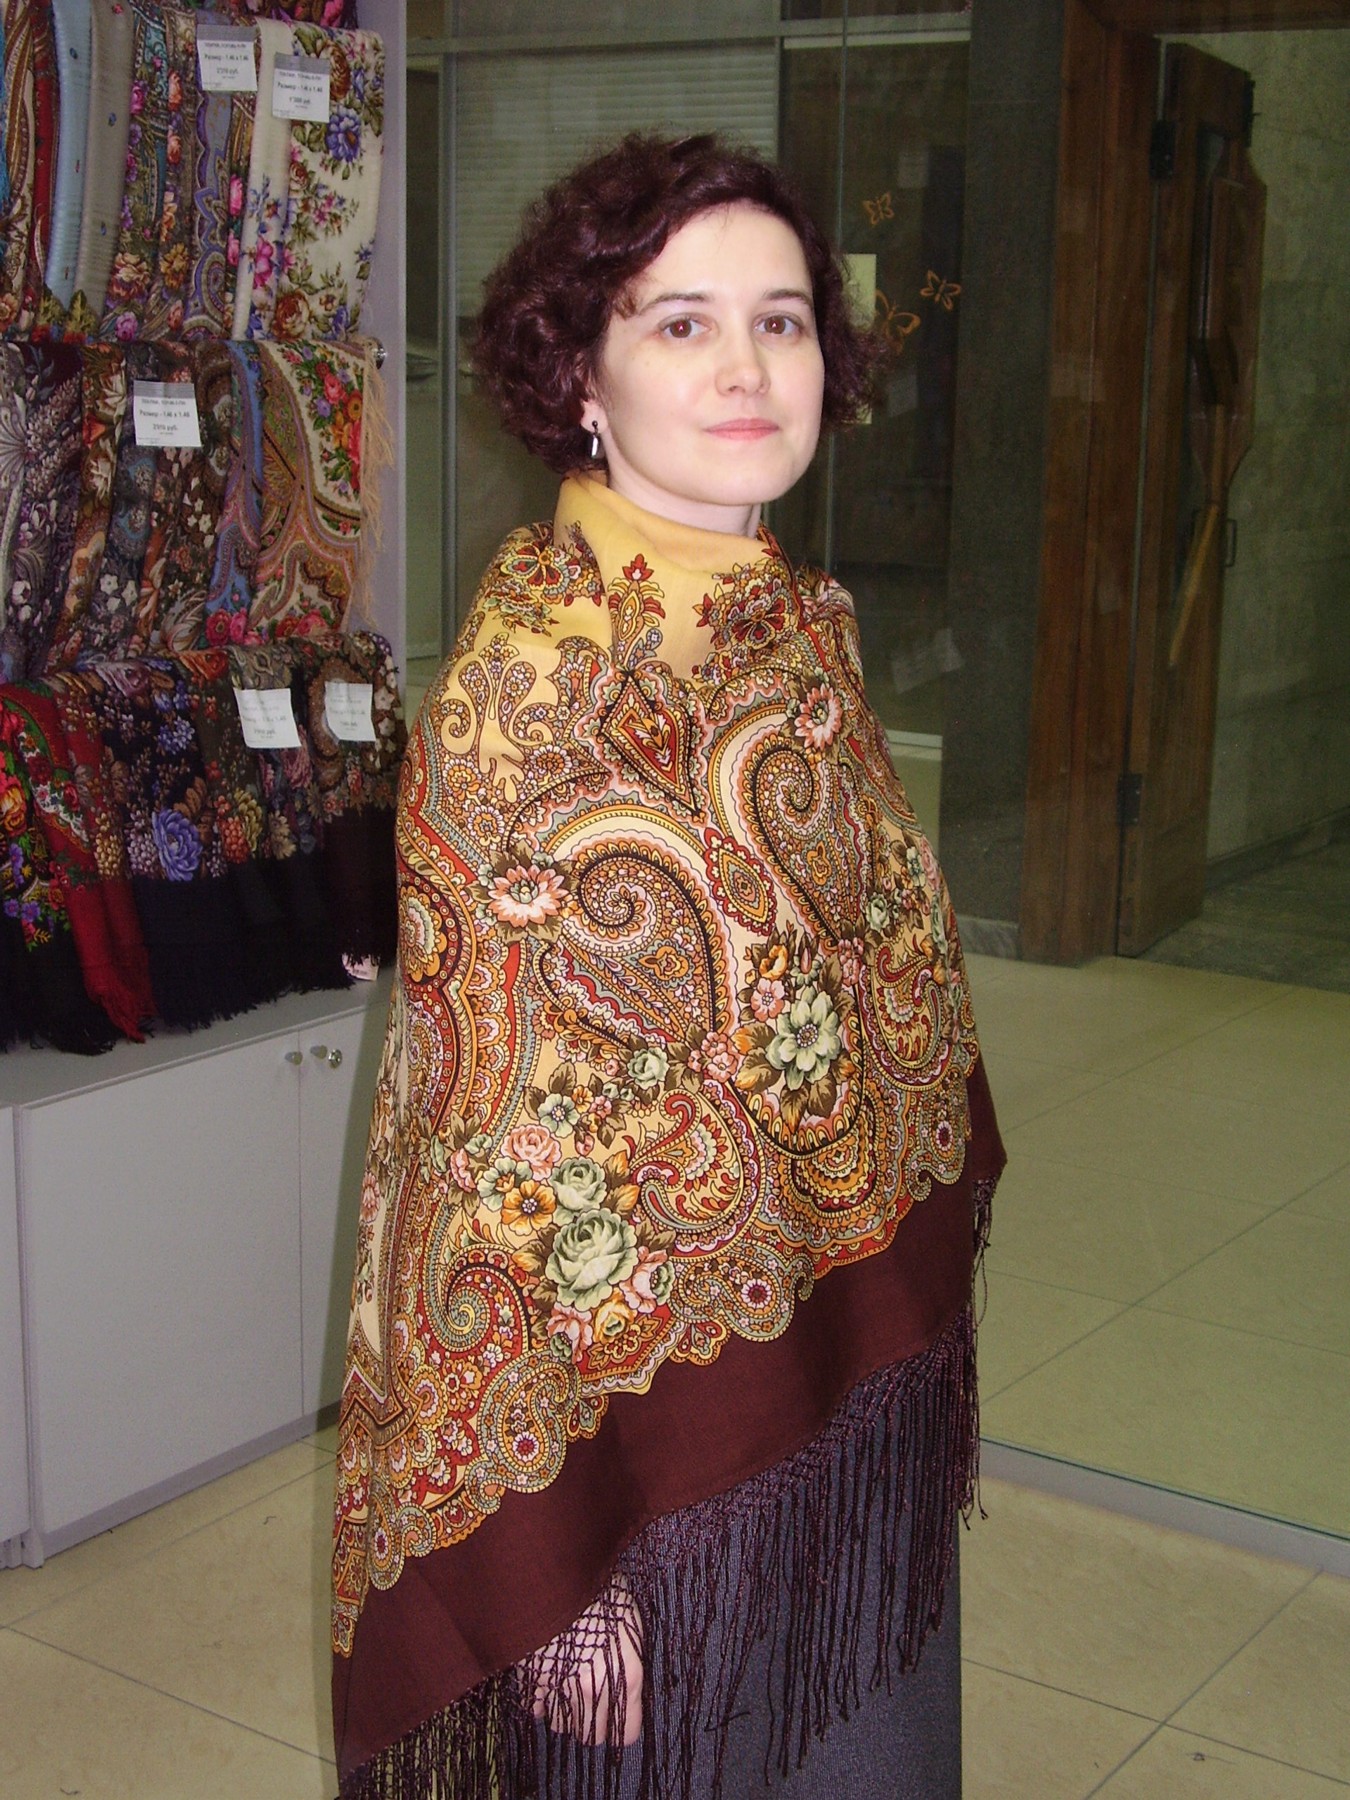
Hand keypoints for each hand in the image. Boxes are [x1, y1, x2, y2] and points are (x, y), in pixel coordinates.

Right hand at [530, 1575, 643, 1747]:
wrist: (562, 1572)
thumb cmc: (604, 1591)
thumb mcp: (632, 1625)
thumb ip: (630, 1666)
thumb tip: (626, 1688)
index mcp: (626, 1677)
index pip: (627, 1733)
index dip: (625, 1726)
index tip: (622, 1716)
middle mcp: (594, 1690)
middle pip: (592, 1736)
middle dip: (595, 1724)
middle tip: (595, 1703)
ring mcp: (561, 1687)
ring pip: (563, 1726)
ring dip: (567, 1713)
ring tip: (570, 1688)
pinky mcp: (533, 1679)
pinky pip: (537, 1710)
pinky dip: (543, 1702)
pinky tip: (550, 1682)